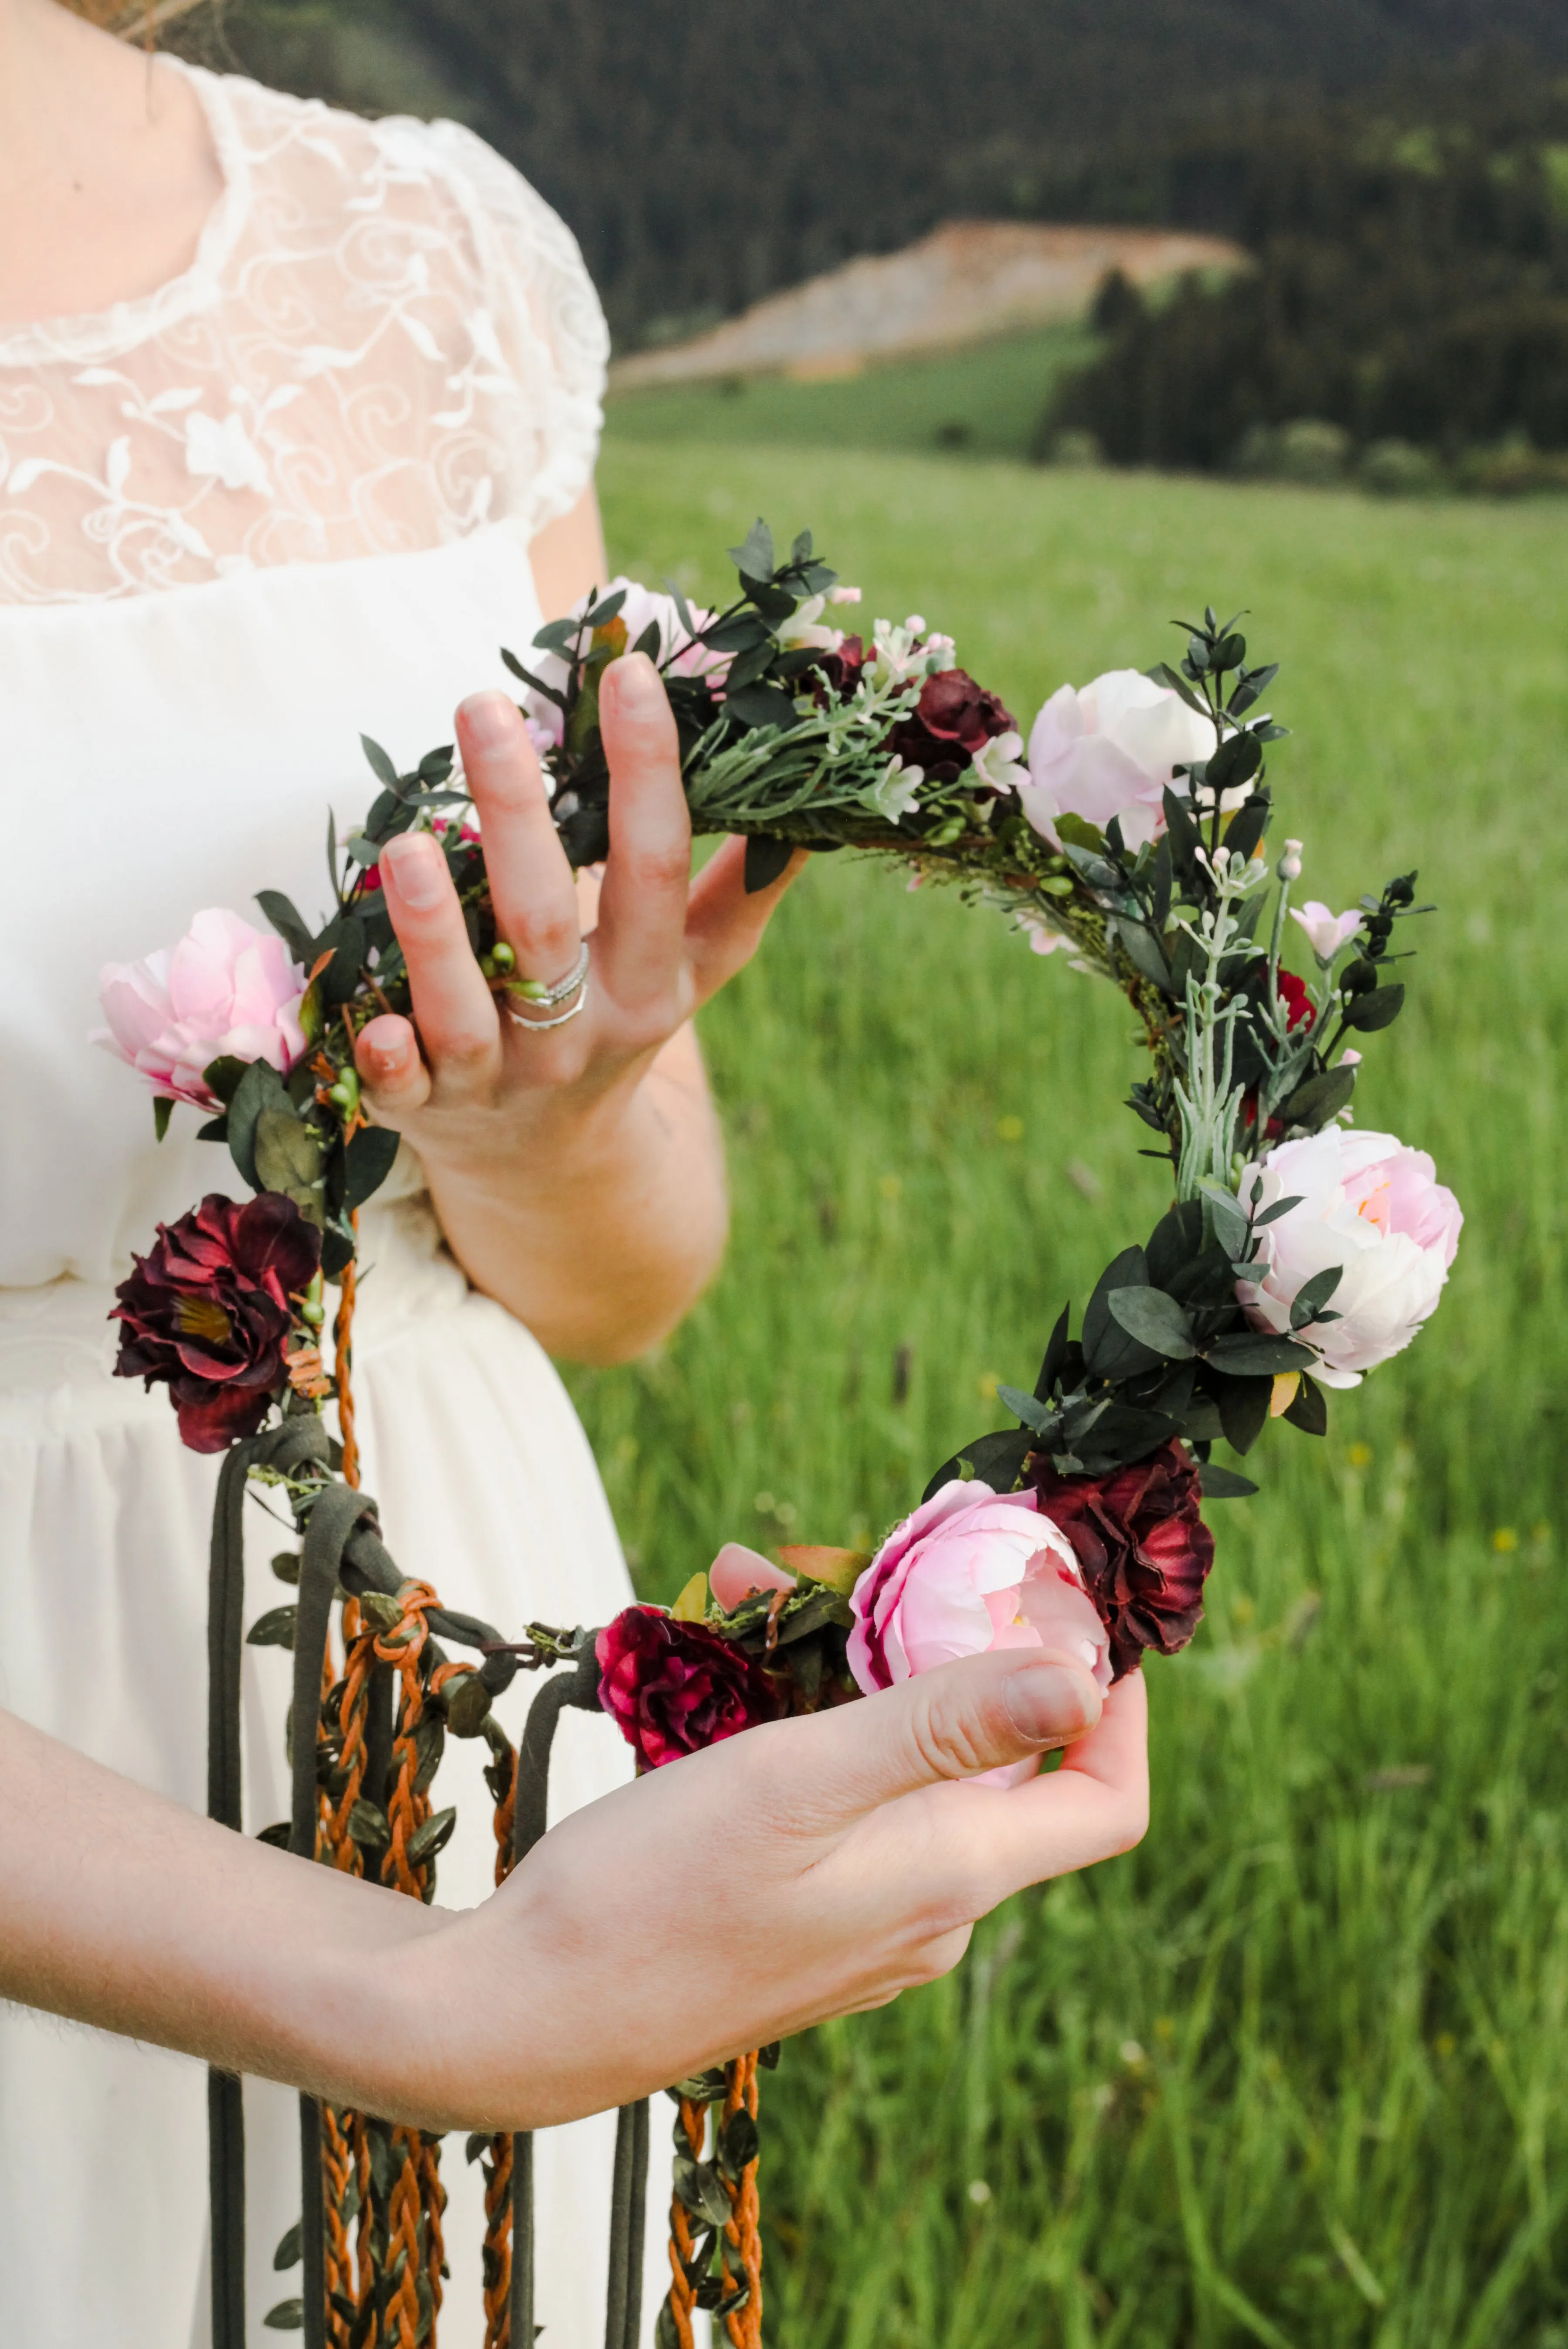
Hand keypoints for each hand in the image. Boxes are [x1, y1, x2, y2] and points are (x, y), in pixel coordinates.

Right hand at [0, 1652, 1143, 2132]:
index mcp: (948, 1875)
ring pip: (892, 1758)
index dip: (1114, 1701)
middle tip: (853, 1551)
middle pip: (985, 1751)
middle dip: (929, 1635)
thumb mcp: (798, 1783)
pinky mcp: (792, 1914)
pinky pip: (829, 1792)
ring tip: (740, 1578)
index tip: (1068, 1604)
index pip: (1102, 1798)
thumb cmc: (648, 1899)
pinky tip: (710, 1648)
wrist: (512, 2019)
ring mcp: (858, 1918)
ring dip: (838, 1658)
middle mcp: (925, 1908)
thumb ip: (946, 1728)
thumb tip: (1085, 1678)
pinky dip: (791, 1712)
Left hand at [350, 658, 803, 1355]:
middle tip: (482, 706)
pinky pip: (398, 1087)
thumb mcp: (689, 974)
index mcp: (647, 987)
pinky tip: (367, 1017)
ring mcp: (495, 1077)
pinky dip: (384, 1057)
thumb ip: (738, 894)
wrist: (552, 1169)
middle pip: (545, 922)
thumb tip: (807, 807)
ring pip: (466, 1007)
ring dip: (435, 930)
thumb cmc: (615, 1029)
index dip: (647, 770)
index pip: (654, 866)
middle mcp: (575, 1034)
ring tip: (407, 840)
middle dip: (516, 814)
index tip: (629, 671)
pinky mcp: (421, 1109)